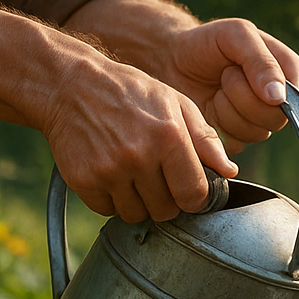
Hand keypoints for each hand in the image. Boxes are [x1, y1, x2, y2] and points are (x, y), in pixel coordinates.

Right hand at [40, 55, 237, 222]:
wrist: (69, 84)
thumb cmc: (130, 94)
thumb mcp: (175, 104)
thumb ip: (205, 139)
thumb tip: (229, 172)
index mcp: (169, 137)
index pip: (194, 196)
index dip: (194, 197)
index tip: (186, 190)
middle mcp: (140, 156)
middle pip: (166, 211)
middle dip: (165, 200)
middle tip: (155, 177)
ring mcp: (110, 170)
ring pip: (137, 215)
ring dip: (138, 202)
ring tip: (132, 173)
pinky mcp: (84, 180)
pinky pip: (108, 210)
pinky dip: (111, 199)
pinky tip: (110, 174)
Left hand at [158, 19, 298, 152]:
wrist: (171, 61)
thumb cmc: (207, 43)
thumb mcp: (235, 36)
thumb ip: (261, 62)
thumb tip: (280, 98)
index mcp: (288, 72)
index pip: (297, 96)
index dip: (271, 91)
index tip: (241, 70)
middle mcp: (278, 101)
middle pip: (277, 119)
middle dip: (243, 97)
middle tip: (225, 76)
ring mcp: (258, 122)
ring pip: (256, 133)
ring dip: (227, 109)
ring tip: (216, 90)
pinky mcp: (238, 138)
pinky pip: (237, 144)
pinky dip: (217, 125)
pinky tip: (210, 107)